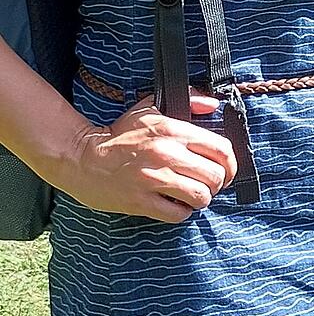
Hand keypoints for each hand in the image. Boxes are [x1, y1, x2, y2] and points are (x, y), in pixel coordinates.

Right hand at [51, 94, 238, 222]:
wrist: (80, 156)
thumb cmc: (118, 134)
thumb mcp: (151, 109)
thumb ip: (188, 100)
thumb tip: (212, 105)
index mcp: (173, 131)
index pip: (222, 149)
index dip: (231, 164)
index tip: (227, 171)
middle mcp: (167, 155)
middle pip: (216, 176)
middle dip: (218, 184)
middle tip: (209, 186)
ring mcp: (153, 179)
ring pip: (200, 196)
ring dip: (201, 199)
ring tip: (192, 196)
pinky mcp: (140, 201)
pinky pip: (177, 214)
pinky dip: (182, 213)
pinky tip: (175, 205)